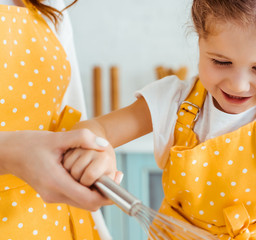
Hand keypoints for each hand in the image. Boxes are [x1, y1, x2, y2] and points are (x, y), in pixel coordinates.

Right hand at [0, 129, 114, 210]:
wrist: (9, 153)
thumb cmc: (29, 145)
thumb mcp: (57, 137)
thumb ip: (82, 138)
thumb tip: (103, 144)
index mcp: (56, 182)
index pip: (89, 199)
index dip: (107, 194)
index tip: (118, 180)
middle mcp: (54, 194)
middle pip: (88, 204)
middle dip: (105, 192)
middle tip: (115, 175)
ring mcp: (53, 196)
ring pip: (83, 201)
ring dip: (96, 190)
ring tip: (105, 173)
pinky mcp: (53, 193)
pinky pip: (76, 196)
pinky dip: (87, 188)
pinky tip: (91, 174)